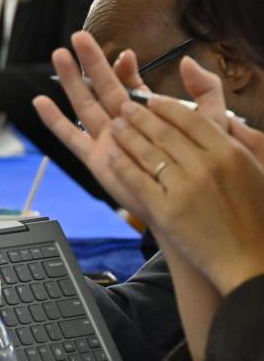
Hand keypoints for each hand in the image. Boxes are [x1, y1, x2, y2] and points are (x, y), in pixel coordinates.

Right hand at [33, 31, 228, 222]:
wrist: (192, 205)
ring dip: (70, 81)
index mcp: (149, 115)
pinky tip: (41, 102)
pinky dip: (54, 120)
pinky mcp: (97, 159)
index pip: (132, 85)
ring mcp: (108, 141)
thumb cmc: (204, 169)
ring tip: (58, 55)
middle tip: (78, 38)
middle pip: (101, 87)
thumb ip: (205, 90)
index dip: (125, 68)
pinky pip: (71, 137)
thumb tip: (186, 61)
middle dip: (90, 62)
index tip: (125, 54)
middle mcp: (125, 125)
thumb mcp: (212, 122)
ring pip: (84, 104)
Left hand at [107, 62, 263, 295]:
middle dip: (139, 116)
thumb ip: (243, 139)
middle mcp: (206, 166)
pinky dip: (121, 163)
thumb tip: (225, 117)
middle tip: (125, 107)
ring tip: (115, 126)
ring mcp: (184, 188)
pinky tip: (111, 154)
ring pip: (146, 152)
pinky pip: (136, 179)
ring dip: (126, 135)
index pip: (190, 119)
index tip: (151, 99)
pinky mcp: (165, 210)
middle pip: (163, 131)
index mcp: (230, 153)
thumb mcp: (259, 170)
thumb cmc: (257, 217)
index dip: (166, 106)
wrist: (251, 262)